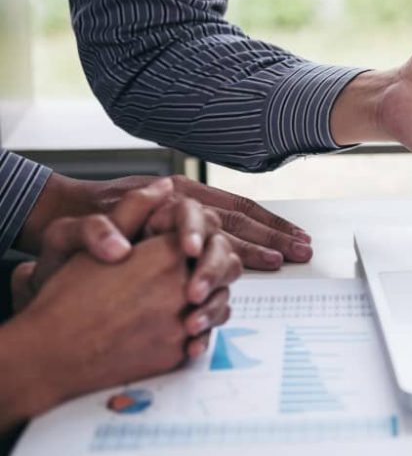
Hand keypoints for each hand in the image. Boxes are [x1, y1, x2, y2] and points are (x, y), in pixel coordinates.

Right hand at [11, 179, 241, 356]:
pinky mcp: (178, 354)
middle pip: (221, 271)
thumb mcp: (96, 242)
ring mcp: (183, 324)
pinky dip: (195, 333)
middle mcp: (181, 288)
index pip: (205, 238)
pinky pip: (202, 338)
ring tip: (184, 303)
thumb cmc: (69, 298)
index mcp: (166, 255)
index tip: (187, 248)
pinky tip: (176, 328)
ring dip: (208, 302)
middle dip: (211, 271)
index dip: (196, 241)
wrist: (51, 354)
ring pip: (217, 306)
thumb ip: (136, 209)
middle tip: (193, 278)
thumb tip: (164, 186)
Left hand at [16, 173, 310, 269]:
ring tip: (300, 249)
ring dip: (272, 237)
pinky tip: (274, 254)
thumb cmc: (73, 227)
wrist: (65, 218)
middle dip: (272, 235)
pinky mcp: (190, 231)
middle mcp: (186, 203)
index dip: (238, 235)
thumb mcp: (73, 231)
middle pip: (239, 216)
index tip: (263, 257)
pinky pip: (231, 234)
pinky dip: (257, 242)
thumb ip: (93, 234)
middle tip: (302, 250)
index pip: (208, 214)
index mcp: (165, 198)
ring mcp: (192, 215)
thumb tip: (118, 250)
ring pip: (241, 223)